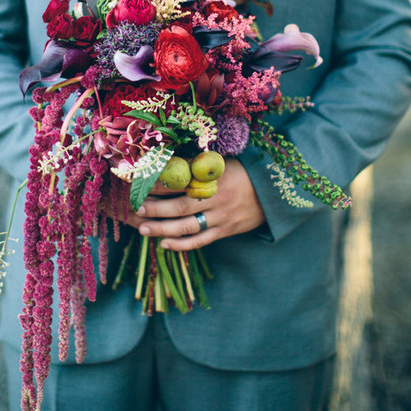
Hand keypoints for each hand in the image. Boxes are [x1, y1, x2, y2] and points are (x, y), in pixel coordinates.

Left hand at [119, 158, 264, 250]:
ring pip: (188, 227)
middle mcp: (217, 199)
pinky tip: (164, 244)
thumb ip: (198, 168)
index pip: (183, 182)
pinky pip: (200, 241)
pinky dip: (181, 245)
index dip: (161, 184)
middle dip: (157, 208)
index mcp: (214, 178)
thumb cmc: (241, 173)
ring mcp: (221, 217)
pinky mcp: (225, 231)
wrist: (272, 193)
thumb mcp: (221, 164)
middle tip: (138, 208)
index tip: (142, 184)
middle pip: (181, 207)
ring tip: (143, 228)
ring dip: (163, 229)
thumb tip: (167, 166)